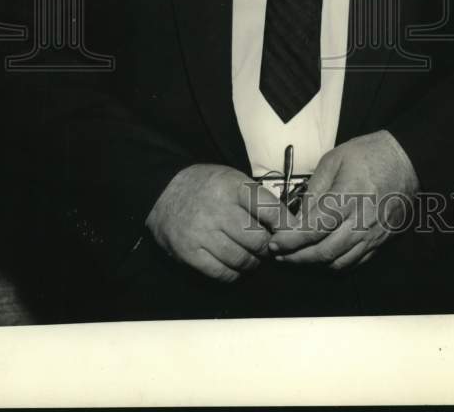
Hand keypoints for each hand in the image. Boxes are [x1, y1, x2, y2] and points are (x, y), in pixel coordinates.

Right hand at [146, 163, 288, 282]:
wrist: (162, 191)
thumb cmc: (206, 186)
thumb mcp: (232, 179)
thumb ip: (257, 199)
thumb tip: (286, 225)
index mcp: (233, 186)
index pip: (271, 210)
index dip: (286, 226)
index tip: (291, 234)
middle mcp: (218, 209)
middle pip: (259, 240)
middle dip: (268, 247)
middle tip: (266, 245)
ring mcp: (202, 233)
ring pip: (243, 259)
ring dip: (252, 262)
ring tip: (251, 256)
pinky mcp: (189, 254)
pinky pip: (222, 273)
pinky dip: (234, 273)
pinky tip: (234, 265)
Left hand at [268, 130, 418, 270]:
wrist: (407, 160)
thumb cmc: (368, 154)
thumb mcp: (334, 159)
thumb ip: (315, 189)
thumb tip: (298, 217)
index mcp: (349, 196)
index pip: (315, 228)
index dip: (292, 241)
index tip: (275, 244)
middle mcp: (362, 220)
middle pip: (325, 251)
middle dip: (298, 257)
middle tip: (279, 255)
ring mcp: (374, 233)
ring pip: (339, 261)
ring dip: (314, 264)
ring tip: (296, 257)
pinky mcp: (382, 240)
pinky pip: (355, 261)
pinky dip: (335, 263)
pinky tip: (322, 256)